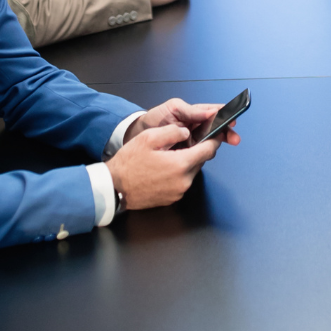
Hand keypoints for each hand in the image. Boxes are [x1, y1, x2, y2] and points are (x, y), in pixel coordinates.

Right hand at [109, 98, 240, 210]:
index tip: (216, 133)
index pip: (209, 150)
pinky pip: (182, 182)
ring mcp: (178, 192)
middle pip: (201, 161)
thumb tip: (186, 132)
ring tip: (170, 154)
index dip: (214, 139)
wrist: (114, 188)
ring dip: (186, 162)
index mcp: (181, 164)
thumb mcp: (149, 138)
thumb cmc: (129, 163)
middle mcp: (184, 181)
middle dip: (197, 150)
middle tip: (185, 141)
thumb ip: (173, 131)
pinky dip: (179, 173)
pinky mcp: (172, 199)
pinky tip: (164, 168)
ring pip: (191, 171)